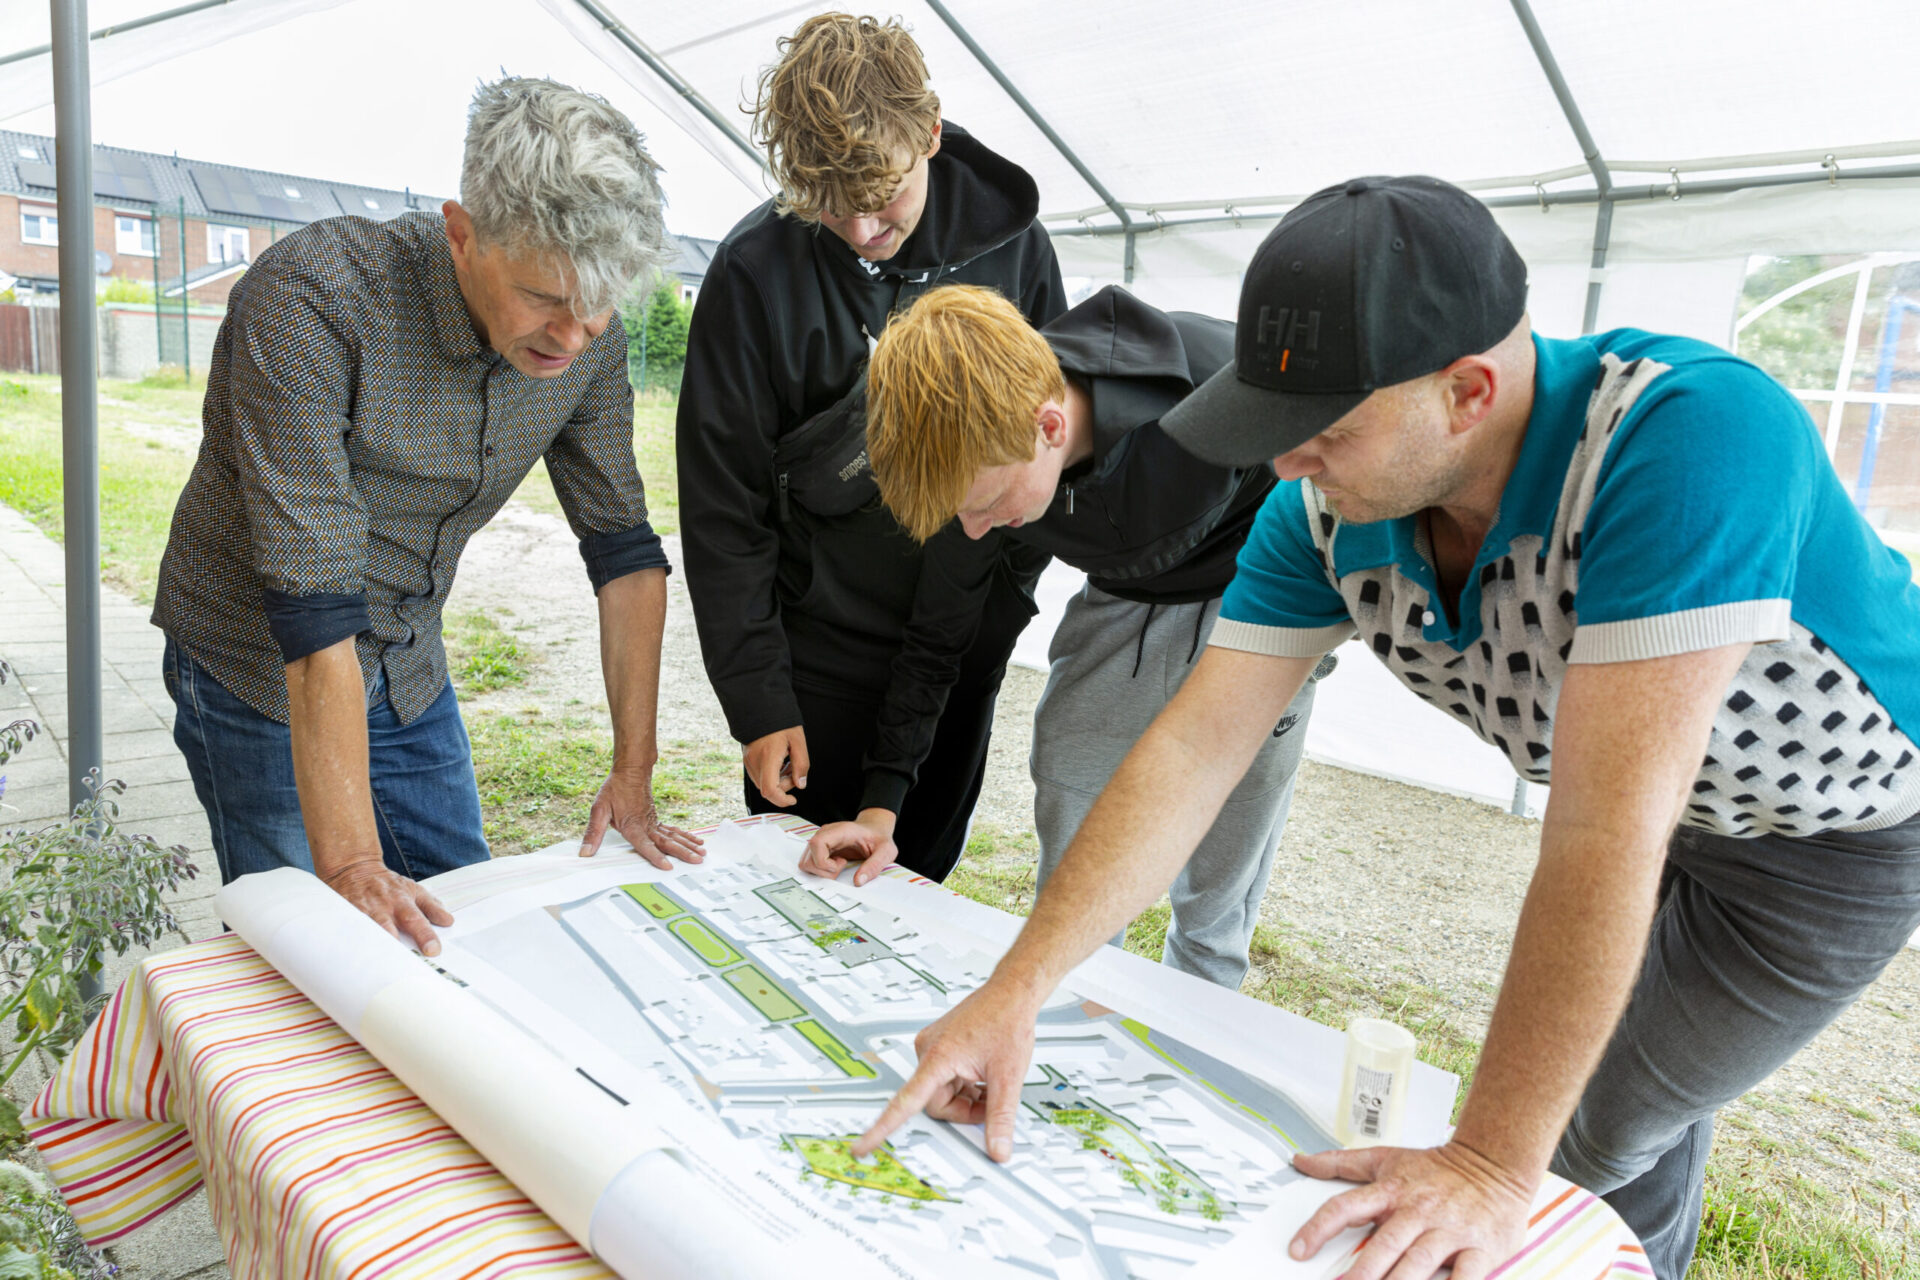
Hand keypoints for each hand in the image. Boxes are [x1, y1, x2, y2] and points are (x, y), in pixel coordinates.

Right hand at [321, 857, 454, 956]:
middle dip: (396, 947)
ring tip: (379, 966)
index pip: (416, 920)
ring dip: (372, 947)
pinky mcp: (343, 916)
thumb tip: (448, 921)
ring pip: (366, 932)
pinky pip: (346, 932)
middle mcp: (381, 908)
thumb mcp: (413, 889)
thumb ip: (431, 906)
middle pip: (389, 929)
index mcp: (402, 902)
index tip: (433, 950)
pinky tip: (353, 958)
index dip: (425, 936)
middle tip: (404, 964)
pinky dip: (350, 944)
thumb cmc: (388, 885)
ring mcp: (361, 912)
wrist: (355, 868)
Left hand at [581, 766, 704, 869]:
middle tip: (697, 861)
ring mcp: (654, 822)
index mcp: (632, 826)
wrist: (630, 771)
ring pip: (674, 836)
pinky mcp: (657, 819)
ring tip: (702, 854)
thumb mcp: (599, 810)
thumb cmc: (614, 790)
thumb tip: (585, 852)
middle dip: (683, 853)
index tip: (668, 866)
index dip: (655, 856)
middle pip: (667, 842)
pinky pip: (674, 830)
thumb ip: (593, 832)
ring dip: (688, 845)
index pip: (645, 845)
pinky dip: (685, 837)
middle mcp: (646, 825)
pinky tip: (696, 841)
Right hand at [743, 726, 808, 807]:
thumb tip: (800, 784)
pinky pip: (759, 775)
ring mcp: (749, 761)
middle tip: (794, 771)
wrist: (761, 708)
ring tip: (787, 763)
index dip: (782, 800)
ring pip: (763, 783)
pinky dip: (771, 775)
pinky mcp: (747, 759)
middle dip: (784, 786)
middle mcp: (755, 762)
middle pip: (767, 790)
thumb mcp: (798, 741)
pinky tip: (779, 762)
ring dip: (778, 780)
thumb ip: (801, 765)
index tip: (792, 800)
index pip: (770, 790)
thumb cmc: (781, 723)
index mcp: (768, 757)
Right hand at [797, 809, 898, 884]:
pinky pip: (810, 864)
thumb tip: (858, 882)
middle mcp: (825, 834)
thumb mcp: (886, 851)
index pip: (816, 844)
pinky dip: (821, 870)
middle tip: (842, 867)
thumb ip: (875, 865)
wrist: (874, 830)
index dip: (823, 862)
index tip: (841, 865)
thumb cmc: (879, 838)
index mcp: (839, 831)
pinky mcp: (820, 849)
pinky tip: (836, 865)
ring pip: (806, 863)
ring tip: (840, 865)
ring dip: (822, 871)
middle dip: (824, 871)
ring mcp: (821, 842)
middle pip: (808, 858)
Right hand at [853, 979, 1041, 1162]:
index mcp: (937, 1057)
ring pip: (941, 1092)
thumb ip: (1001, 1118)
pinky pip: (944, 1079)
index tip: (862, 1146)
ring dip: (965, 1096)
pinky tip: (982, 1075)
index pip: (905, 1103)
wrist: (1011, 993)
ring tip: (989, 1081)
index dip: (881, 1129)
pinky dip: (964, 1085)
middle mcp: (927, 1049)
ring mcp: (932, 1047)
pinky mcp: (940, 1046)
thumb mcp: (1008, 1077)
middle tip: (989, 1101)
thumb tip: (997, 1150)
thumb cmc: (1007, 1020)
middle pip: (934, 1103)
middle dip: (963, 1109)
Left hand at [1288, 1141, 1534, 1279]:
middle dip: (1362, 1273)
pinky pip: (1466, 1277)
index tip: (1298, 1251)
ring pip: (1419, 1263)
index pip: (1346, 1207)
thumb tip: (1301, 1161)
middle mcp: (1417, 1211)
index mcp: (1391, 1190)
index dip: (1319, 1229)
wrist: (1494, 1164)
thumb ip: (1339, 1163)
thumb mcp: (1385, 1159)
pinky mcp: (1480, 1248)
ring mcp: (1449, 1230)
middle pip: (1384, 1244)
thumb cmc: (1436, 1169)